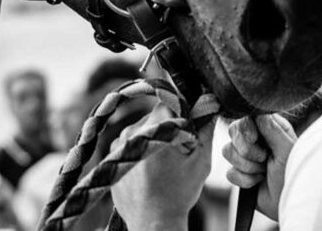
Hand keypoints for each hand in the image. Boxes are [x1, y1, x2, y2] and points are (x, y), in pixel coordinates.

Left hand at [110, 103, 214, 230]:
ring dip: (154, 138)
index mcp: (156, 127)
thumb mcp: (201, 161)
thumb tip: (210, 106)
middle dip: (168, 127)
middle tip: (177, 151)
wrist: (152, 224)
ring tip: (162, 165)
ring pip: (142, 129)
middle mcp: (133, 130)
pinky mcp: (111, 156)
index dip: (182, 113)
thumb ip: (206, 129)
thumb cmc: (178, 195)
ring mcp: (118, 144)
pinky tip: (149, 170)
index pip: (171, 102)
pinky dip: (140, 150)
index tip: (187, 129)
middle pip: (156, 116)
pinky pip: (130, 142)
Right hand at [223, 114, 295, 220]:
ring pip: (228, 152)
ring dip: (247, 166)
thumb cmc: (293, 174)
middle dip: (246, 150)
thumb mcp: (286, 150)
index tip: (253, 138)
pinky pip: (230, 173)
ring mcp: (247, 156)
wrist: (288, 202)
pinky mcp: (240, 173)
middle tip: (263, 159)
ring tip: (263, 172)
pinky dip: (245, 180)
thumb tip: (258, 112)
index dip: (246, 128)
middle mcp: (257, 139)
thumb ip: (272, 129)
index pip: (247, 117)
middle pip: (233, 132)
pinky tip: (257, 182)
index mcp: (270, 128)